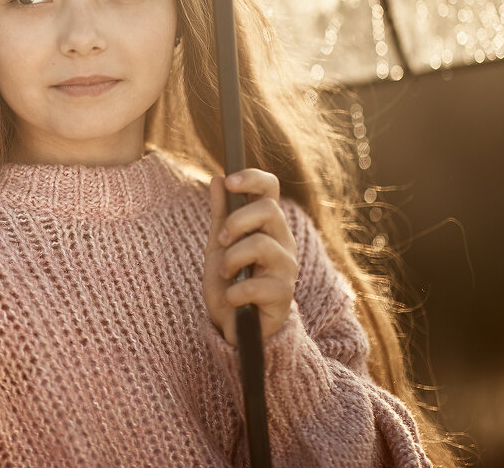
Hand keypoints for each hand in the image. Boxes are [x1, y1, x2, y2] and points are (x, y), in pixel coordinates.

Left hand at [203, 169, 297, 345]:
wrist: (233, 325)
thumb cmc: (230, 280)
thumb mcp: (219, 244)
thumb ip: (220, 213)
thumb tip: (217, 179)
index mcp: (267, 225)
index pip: (271, 189)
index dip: (253, 179)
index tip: (229, 181)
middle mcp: (283, 241)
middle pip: (268, 210)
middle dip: (236, 222)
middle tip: (221, 240)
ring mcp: (286, 268)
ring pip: (261, 245)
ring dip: (232, 259)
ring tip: (225, 274)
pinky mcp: (284, 296)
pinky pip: (256, 285)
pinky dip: (234, 293)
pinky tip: (232, 299)